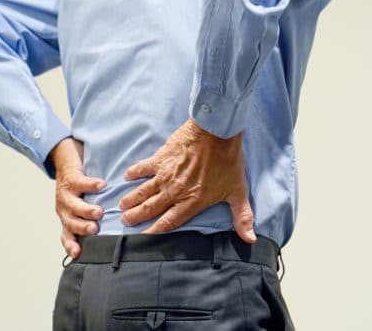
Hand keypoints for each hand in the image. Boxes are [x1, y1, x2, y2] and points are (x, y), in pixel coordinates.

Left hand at [50, 137, 106, 258]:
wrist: (66, 161)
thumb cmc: (78, 187)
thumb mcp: (82, 206)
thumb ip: (92, 220)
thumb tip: (114, 234)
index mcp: (68, 218)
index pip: (67, 235)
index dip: (70, 245)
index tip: (78, 254)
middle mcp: (65, 208)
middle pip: (70, 222)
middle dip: (81, 227)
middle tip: (94, 229)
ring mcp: (66, 193)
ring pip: (74, 205)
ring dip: (86, 209)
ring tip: (99, 211)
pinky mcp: (71, 178)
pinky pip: (80, 182)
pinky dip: (91, 185)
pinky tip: (102, 185)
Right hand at [119, 118, 256, 242]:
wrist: (217, 131)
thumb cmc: (228, 161)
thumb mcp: (238, 191)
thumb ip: (242, 217)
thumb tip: (250, 239)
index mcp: (192, 202)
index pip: (168, 223)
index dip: (154, 233)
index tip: (142, 240)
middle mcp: (175, 191)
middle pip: (150, 209)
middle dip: (136, 217)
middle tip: (124, 221)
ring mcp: (165, 174)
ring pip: (143, 191)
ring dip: (131, 200)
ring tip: (121, 206)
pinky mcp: (161, 158)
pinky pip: (143, 167)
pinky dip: (134, 172)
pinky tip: (126, 177)